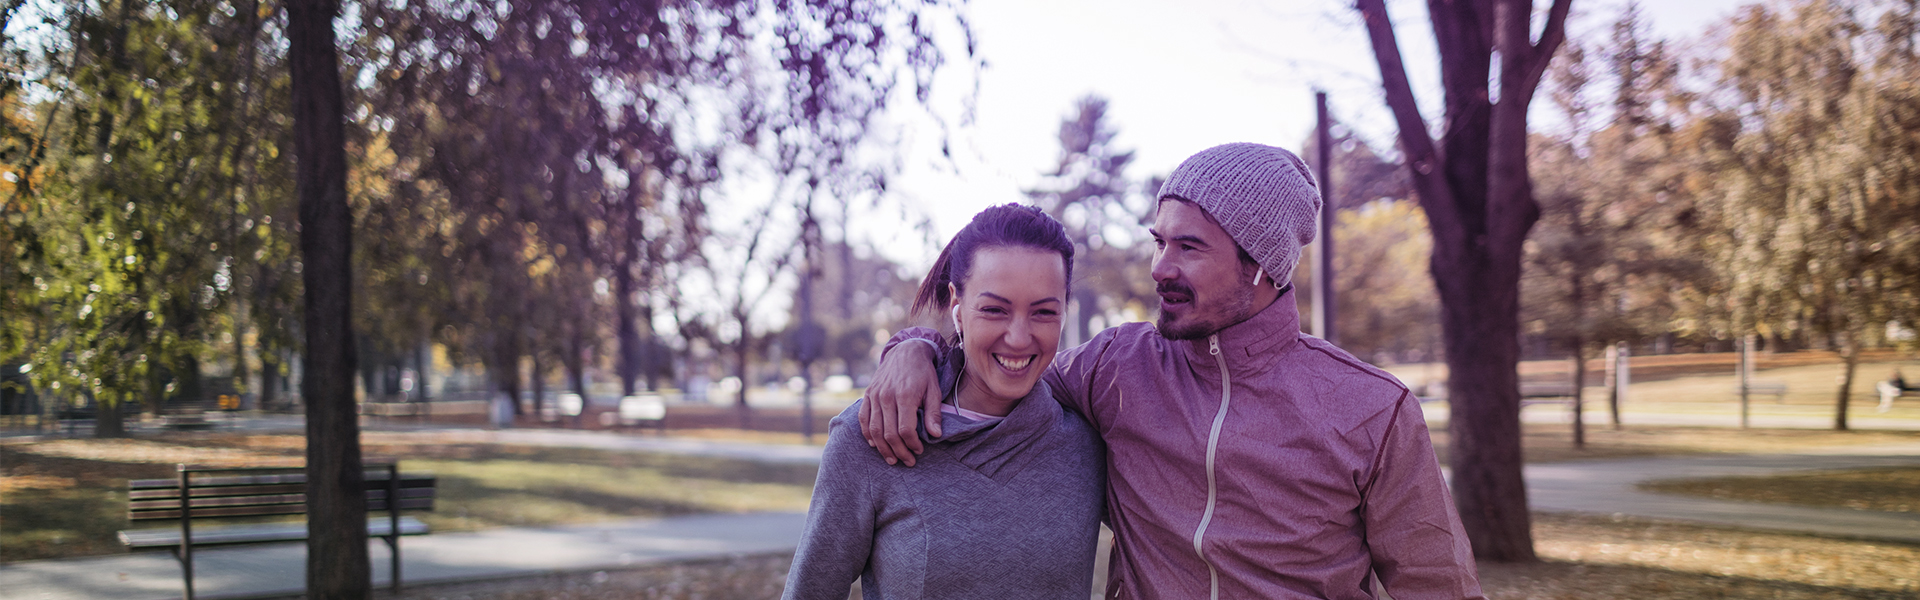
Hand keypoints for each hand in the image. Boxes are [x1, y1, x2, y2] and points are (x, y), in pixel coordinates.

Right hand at [858, 340, 942, 465]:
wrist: (906, 351)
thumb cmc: (923, 373)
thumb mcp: (934, 390)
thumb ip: (934, 413)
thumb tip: (936, 435)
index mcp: (905, 396)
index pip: (906, 430)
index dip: (912, 444)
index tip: (919, 450)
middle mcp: (887, 397)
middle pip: (889, 433)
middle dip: (899, 451)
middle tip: (908, 461)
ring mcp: (875, 396)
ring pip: (875, 429)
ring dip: (883, 448)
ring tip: (892, 459)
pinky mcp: (868, 394)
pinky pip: (863, 418)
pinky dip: (868, 434)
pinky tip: (875, 445)